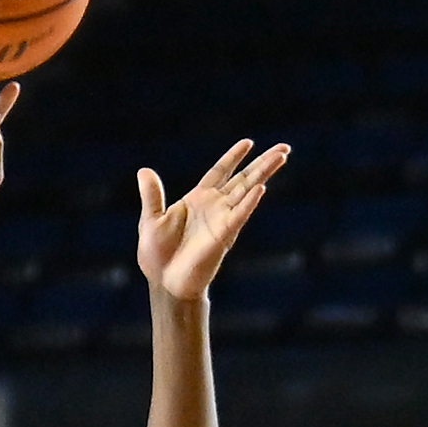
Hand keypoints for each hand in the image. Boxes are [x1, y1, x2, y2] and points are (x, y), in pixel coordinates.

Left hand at [136, 138, 291, 302]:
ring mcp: (221, 220)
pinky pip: (239, 215)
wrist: (164, 283)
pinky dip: (249, 203)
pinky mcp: (223, 235)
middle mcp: (214, 207)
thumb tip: (144, 171)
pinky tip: (261, 189)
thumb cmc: (157, 256)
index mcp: (197, 200)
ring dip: (264, 174)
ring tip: (282, 157)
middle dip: (263, 162)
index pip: (219, 172)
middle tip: (283, 148)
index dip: (233, 157)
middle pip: (243, 178)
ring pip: (248, 191)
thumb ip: (152, 195)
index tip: (249, 143)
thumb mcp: (150, 220)